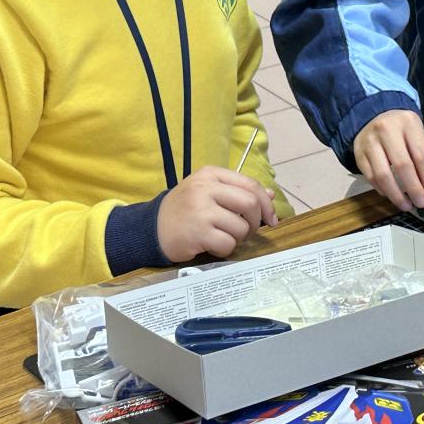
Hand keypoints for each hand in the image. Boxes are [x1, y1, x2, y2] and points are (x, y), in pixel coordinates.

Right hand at [156, 165, 279, 261]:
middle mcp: (205, 189)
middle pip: (250, 203)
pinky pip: (228, 244)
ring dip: (239, 238)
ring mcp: (201, 211)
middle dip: (256, 221)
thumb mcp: (209, 192)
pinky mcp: (198, 233)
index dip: (265, 203)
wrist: (152, 229)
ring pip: (241, 227)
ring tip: (224, 237)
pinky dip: (226, 249)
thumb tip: (270, 195)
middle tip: (248, 231)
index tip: (271, 218)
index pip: (250, 184)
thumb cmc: (184, 209)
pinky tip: (214, 246)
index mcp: (210, 174)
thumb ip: (237, 191)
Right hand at [352, 109, 423, 211]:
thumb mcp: (417, 133)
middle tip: (421, 203)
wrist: (373, 117)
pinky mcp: (359, 154)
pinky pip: (371, 177)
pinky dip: (382, 190)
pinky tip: (392, 195)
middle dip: (414, 189)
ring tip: (406, 205)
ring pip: (383, 175)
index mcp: (408, 123)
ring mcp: (370, 142)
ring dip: (396, 195)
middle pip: (402, 165)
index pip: (421, 155)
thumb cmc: (401, 129)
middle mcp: (387, 130)